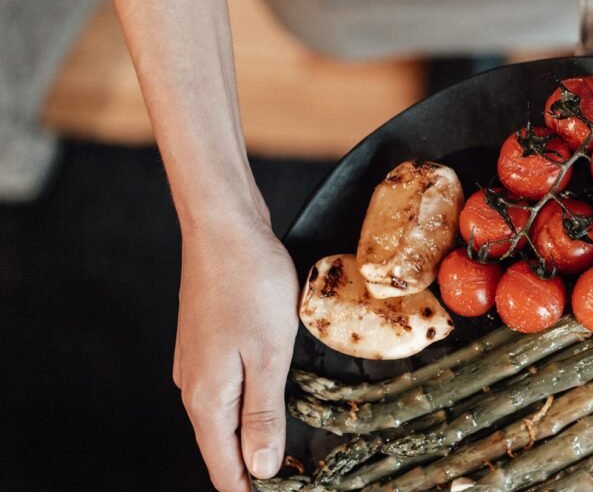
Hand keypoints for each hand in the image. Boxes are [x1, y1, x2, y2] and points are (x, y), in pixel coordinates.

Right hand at [173, 219, 298, 490]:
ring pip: (226, 420)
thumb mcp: (268, 354)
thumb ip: (263, 414)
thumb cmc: (248, 283)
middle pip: (223, 449)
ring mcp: (199, 366)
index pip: (224, 468)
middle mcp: (195, 388)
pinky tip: (273, 407)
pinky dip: (251, 409)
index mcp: (207, 399)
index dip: (252, 490)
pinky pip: (230, 393)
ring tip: (289, 456)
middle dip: (255, 470)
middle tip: (296, 478)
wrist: (223, 228)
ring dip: (254, 440)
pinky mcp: (209, 346)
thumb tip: (258, 469)